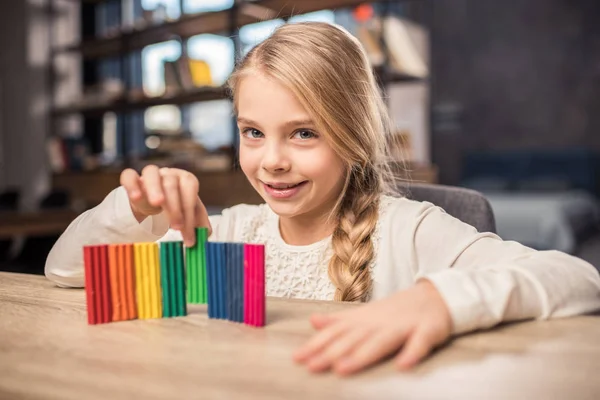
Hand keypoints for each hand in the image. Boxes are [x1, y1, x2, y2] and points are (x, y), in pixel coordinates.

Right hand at [120, 166, 210, 246]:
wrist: (152, 200)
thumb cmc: (175, 204)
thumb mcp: (188, 212)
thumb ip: (197, 221)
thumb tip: (206, 234)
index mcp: (185, 179)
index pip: (190, 188)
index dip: (189, 209)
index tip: (187, 230)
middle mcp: (168, 173)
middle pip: (172, 184)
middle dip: (175, 207)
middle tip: (176, 227)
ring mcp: (150, 174)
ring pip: (152, 173)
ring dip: (155, 189)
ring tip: (157, 204)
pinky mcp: (132, 178)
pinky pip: (129, 176)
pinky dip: (132, 185)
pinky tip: (136, 198)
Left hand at [293, 280, 451, 374]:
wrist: (435, 296)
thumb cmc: (395, 312)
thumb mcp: (365, 315)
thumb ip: (339, 321)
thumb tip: (312, 321)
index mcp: (365, 320)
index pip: (337, 333)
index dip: (317, 345)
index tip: (297, 358)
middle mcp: (380, 323)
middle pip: (354, 339)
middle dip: (332, 352)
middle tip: (312, 366)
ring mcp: (404, 326)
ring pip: (381, 341)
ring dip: (362, 354)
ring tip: (343, 368)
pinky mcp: (428, 330)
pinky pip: (420, 342)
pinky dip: (412, 353)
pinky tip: (403, 366)